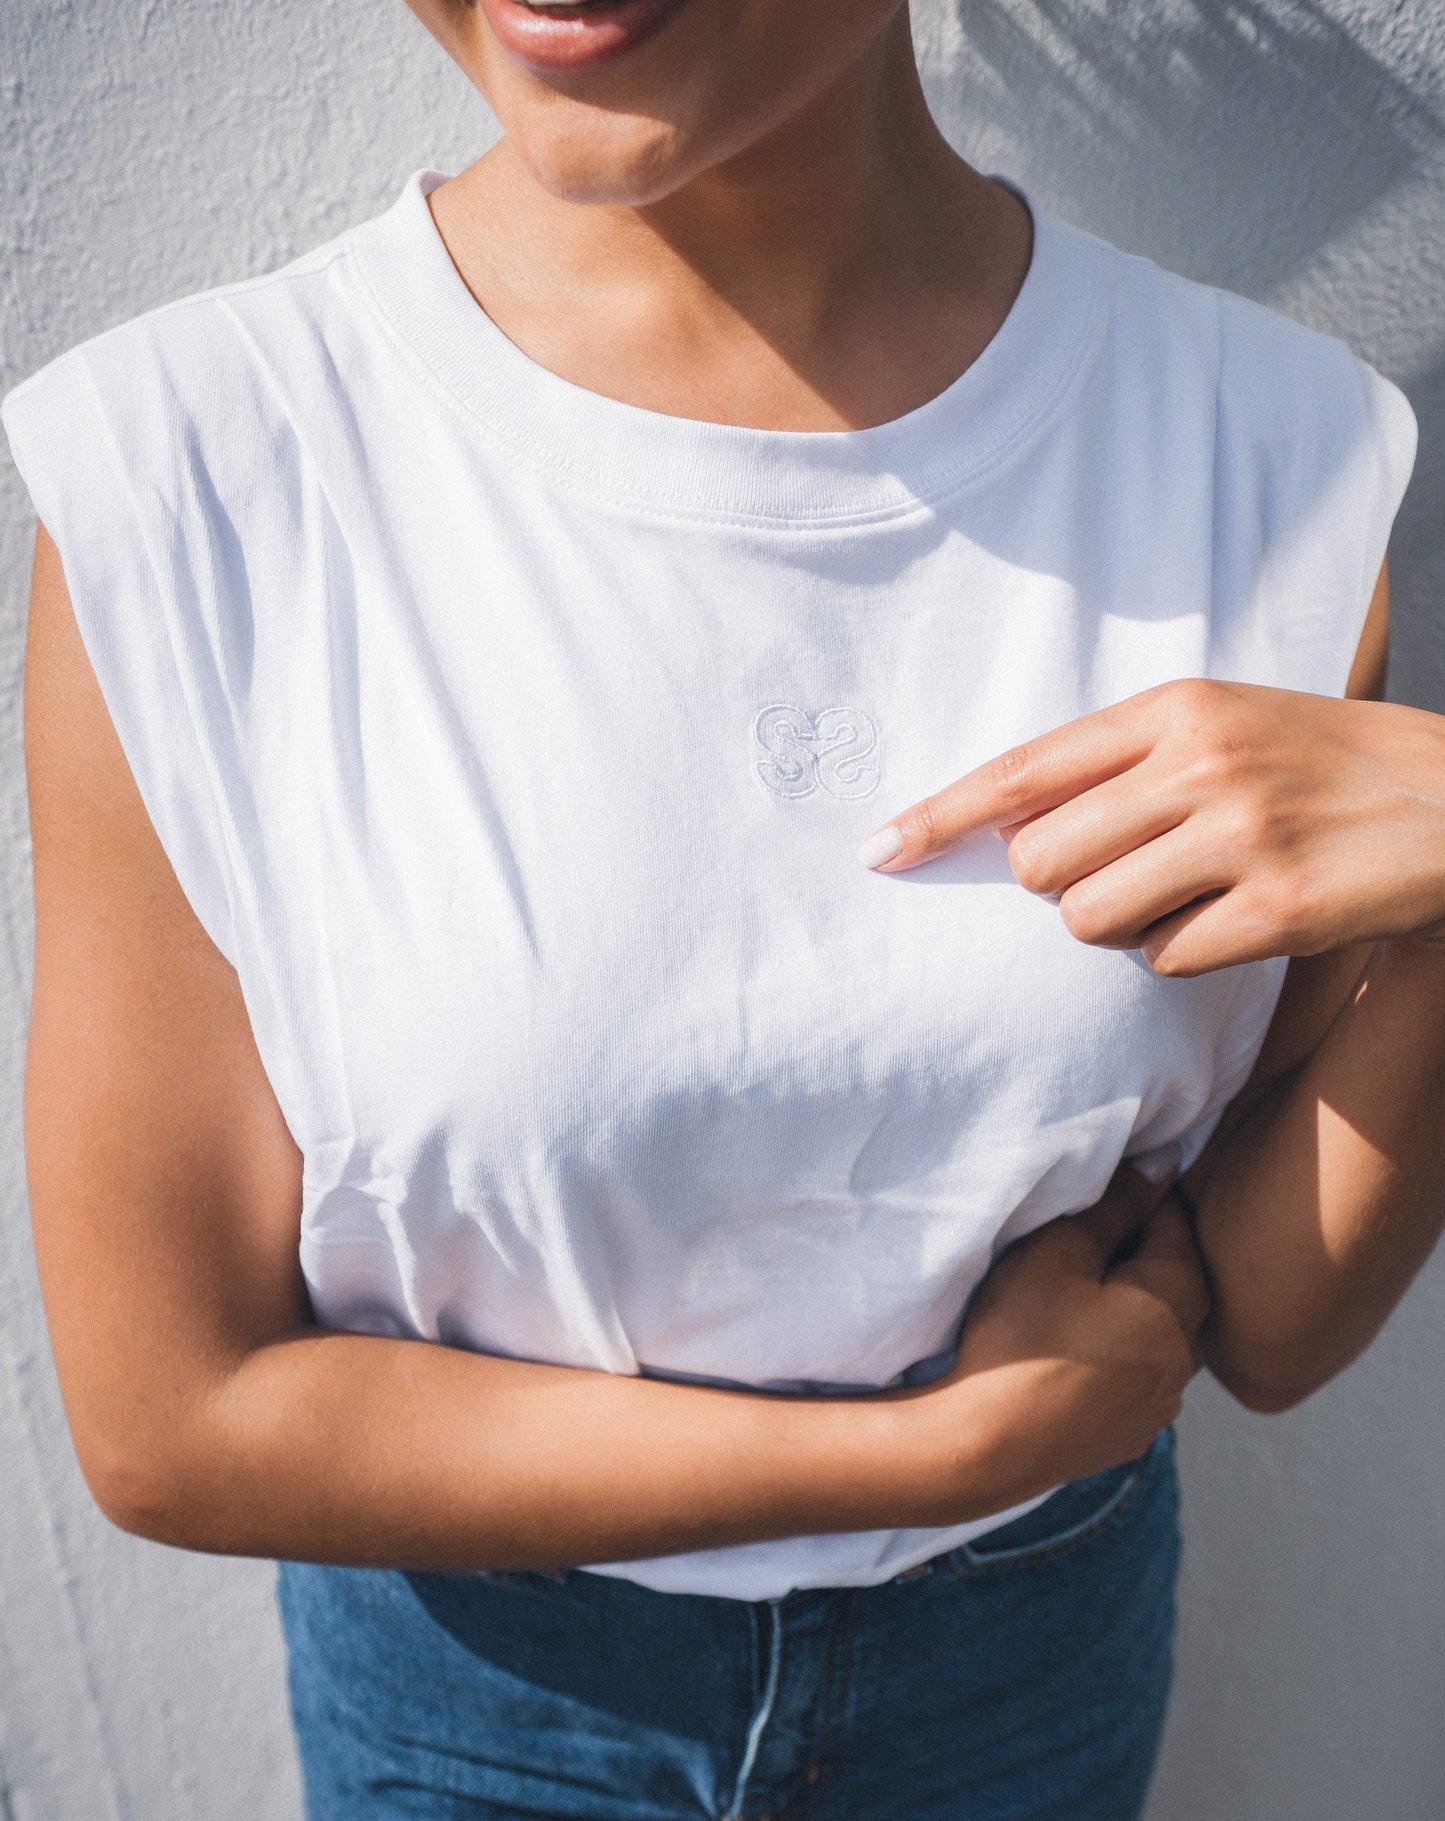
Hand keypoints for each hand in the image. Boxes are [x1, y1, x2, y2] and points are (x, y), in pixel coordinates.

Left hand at [860, 680, 1444, 975]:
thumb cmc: (1316, 763)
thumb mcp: (1222, 725)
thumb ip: (1121, 763)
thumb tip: (1009, 825)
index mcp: (1174, 711)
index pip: (1023, 769)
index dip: (942, 815)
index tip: (881, 850)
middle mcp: (1198, 765)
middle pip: (1041, 863)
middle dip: (1060, 888)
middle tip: (1128, 874)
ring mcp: (1240, 836)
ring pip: (1091, 921)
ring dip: (1122, 927)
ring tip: (1188, 895)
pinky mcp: (1277, 909)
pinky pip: (1165, 962)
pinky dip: (1186, 954)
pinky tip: (1240, 919)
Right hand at [906, 1165, 1209, 1518]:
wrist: (985, 1448)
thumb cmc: (1023, 1338)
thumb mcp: (1061, 1249)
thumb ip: (1118, 1203)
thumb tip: (1164, 1165)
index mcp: (1184, 1299)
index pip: (1174, 1218)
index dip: (1131, 1196)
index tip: (1087, 1195)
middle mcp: (1190, 1356)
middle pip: (1166, 1276)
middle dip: (1126, 1253)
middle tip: (1065, 1243)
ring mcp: (1160, 1404)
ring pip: (1149, 1329)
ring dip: (1119, 1307)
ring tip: (1060, 1301)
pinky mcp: (1127, 1435)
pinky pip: (1127, 1375)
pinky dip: (1106, 1355)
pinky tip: (1061, 1355)